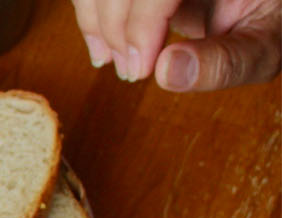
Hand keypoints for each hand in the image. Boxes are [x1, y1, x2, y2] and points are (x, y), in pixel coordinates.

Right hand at [71, 0, 280, 89]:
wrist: (266, 2)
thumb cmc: (271, 18)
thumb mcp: (265, 44)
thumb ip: (228, 61)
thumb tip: (167, 72)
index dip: (141, 24)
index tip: (141, 69)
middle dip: (116, 27)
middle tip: (131, 70)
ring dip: (95, 20)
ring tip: (111, 59)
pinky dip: (91, 13)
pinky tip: (104, 45)